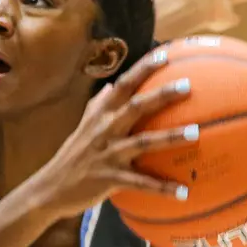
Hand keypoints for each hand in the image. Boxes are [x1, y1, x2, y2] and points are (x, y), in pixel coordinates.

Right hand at [27, 50, 195, 218]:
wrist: (51, 188)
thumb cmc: (73, 155)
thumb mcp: (83, 125)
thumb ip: (98, 105)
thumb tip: (110, 86)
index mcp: (100, 115)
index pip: (123, 84)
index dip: (143, 68)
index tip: (165, 54)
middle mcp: (104, 130)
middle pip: (135, 106)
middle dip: (161, 95)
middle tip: (187, 85)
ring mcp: (108, 154)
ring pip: (142, 142)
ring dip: (170, 137)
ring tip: (195, 133)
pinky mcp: (110, 179)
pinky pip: (140, 183)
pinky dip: (162, 188)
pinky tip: (183, 192)